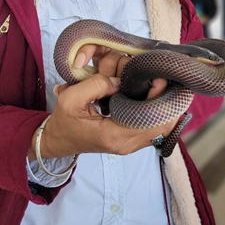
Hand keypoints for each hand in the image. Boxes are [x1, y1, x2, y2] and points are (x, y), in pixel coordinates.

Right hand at [28, 45, 175, 159]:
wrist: (57, 140)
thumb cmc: (63, 120)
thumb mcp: (71, 98)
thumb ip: (97, 85)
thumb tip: (120, 79)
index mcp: (113, 135)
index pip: (150, 120)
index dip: (159, 98)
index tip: (159, 78)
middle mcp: (126, 144)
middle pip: (163, 126)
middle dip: (167, 102)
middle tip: (164, 80)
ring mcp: (130, 145)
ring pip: (162, 128)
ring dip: (164, 107)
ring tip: (161, 86)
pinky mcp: (130, 141)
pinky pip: (154, 129)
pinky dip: (158, 113)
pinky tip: (155, 97)